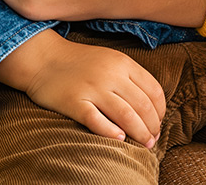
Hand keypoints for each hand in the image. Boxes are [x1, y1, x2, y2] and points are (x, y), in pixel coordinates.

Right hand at [0, 30, 164, 147]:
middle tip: (153, 139)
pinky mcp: (74, 102)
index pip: (153, 90)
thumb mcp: (110, 59)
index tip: (158, 122)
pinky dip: (110, 132)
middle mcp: (111, 74)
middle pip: (142, 105)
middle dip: (152, 126)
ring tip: (144, 145)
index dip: (160, 110)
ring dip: (139, 134)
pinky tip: (119, 139)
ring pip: (125, 115)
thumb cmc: (81, 62)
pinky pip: (96, 121)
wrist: (45, 58)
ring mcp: (92, 88)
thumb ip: (129, 76)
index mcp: (122, 63)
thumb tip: (151, 104)